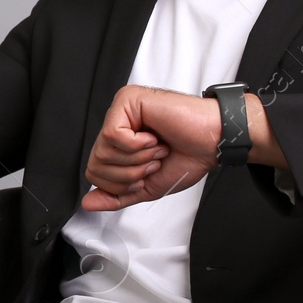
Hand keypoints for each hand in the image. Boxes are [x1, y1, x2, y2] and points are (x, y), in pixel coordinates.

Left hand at [80, 85, 221, 210]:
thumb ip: (117, 196)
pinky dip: (137, 145)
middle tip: (154, 161)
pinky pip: (113, 135)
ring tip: (157, 148)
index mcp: (119, 141)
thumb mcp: (147, 186)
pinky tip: (154, 137)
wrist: (213, 142)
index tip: (148, 172)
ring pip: (102, 150)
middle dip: (129, 173)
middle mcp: (117, 122)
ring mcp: (120, 109)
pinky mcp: (127, 99)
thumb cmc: (189, 156)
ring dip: (136, 159)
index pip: (95, 172)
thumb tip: (88, 203)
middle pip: (95, 163)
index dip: (121, 183)